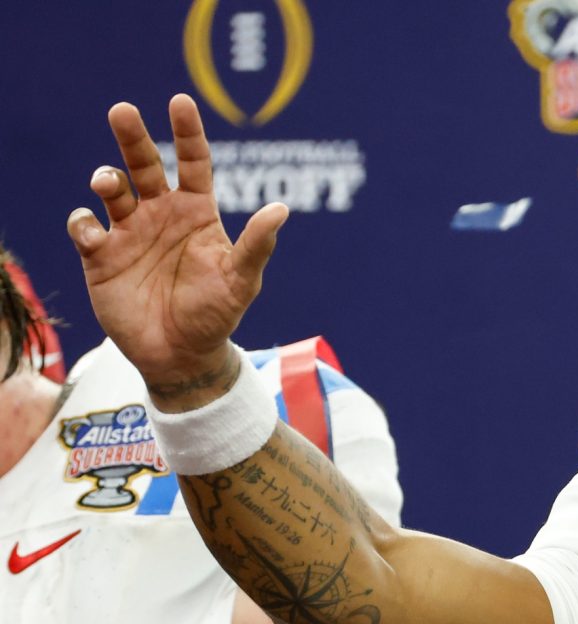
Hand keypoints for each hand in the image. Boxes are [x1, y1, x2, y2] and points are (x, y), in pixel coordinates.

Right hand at [65, 95, 287, 408]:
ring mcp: (128, 232)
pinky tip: (94, 231)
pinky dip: (84, 222)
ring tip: (111, 183)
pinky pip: (84, 227)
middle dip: (132, 136)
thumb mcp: (242, 281)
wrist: (182, 355)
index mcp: (196, 212)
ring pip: (111, 189)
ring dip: (107, 179)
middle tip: (122, 110)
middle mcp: (160, 214)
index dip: (187, 132)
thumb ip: (257, 245)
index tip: (180, 102)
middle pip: (143, 163)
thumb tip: (281, 209)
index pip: (193, 162)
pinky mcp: (100, 255)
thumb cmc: (216, 315)